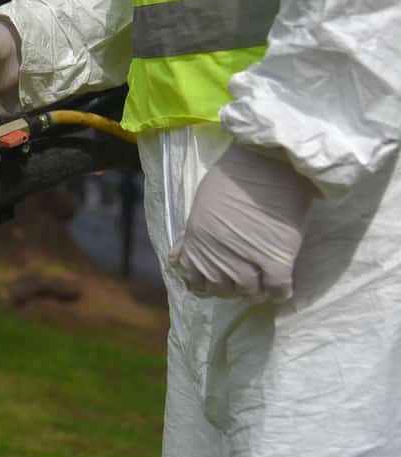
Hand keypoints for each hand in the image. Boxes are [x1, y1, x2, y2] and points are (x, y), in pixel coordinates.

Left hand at [169, 144, 315, 301]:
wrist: (265, 163)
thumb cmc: (231, 178)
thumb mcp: (200, 207)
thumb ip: (190, 236)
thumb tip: (175, 260)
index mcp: (196, 244)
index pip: (196, 283)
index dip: (208, 285)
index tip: (220, 280)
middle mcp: (217, 257)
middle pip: (224, 291)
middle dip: (233, 288)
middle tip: (246, 278)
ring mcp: (246, 260)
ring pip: (250, 293)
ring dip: (257, 290)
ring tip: (263, 280)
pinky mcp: (276, 259)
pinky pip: (278, 290)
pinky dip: (280, 291)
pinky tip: (280, 283)